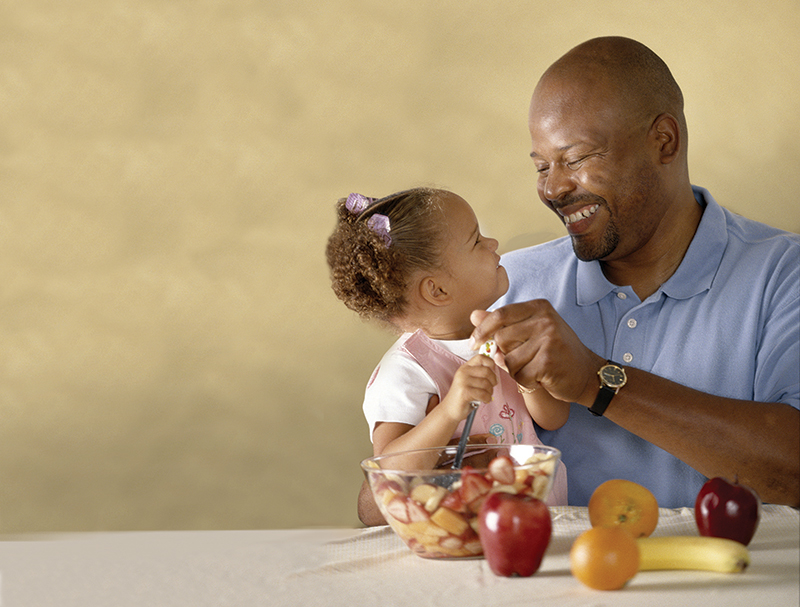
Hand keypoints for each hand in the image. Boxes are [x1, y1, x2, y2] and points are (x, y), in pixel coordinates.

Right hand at [440, 355, 497, 421]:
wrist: (450, 410)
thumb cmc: (464, 396)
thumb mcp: (470, 381)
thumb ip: (479, 373)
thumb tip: (494, 369)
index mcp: (465, 367)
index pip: (481, 357)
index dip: (491, 363)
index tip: (492, 371)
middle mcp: (463, 372)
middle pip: (487, 371)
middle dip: (493, 381)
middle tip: (490, 388)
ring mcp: (463, 382)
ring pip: (486, 384)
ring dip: (489, 392)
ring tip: (485, 396)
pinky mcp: (464, 392)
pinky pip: (483, 394)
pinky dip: (487, 399)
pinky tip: (484, 400)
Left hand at [470, 301, 603, 404]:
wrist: (587, 374)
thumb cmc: (556, 351)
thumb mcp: (531, 330)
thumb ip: (502, 323)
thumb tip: (473, 315)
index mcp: (538, 307)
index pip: (500, 315)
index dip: (482, 330)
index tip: (473, 343)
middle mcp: (545, 320)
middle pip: (501, 338)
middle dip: (503, 355)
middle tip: (519, 361)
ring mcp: (548, 340)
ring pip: (508, 360)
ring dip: (515, 370)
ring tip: (532, 368)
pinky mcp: (548, 361)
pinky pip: (519, 376)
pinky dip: (525, 382)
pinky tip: (539, 378)